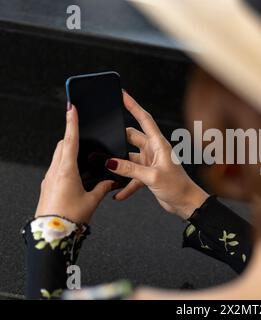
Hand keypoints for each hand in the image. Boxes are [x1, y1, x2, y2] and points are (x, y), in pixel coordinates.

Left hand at [35, 104, 114, 223]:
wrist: (51, 234)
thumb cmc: (69, 218)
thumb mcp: (91, 201)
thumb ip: (102, 188)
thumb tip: (110, 182)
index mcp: (66, 171)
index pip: (70, 140)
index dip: (72, 122)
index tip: (72, 108)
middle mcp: (54, 172)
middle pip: (62, 145)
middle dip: (71, 136)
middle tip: (81, 132)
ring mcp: (48, 179)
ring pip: (58, 156)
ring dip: (68, 151)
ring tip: (81, 156)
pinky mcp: (47, 186)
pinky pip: (56, 168)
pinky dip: (65, 164)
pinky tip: (75, 174)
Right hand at [106, 92, 208, 219]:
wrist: (186, 203)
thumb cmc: (178, 187)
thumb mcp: (152, 176)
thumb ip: (130, 169)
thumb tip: (110, 162)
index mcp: (159, 144)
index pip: (144, 119)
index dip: (133, 106)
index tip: (123, 95)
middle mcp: (154, 150)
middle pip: (132, 138)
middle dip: (118, 139)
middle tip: (104, 140)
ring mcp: (151, 162)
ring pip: (129, 158)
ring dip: (120, 166)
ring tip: (107, 170)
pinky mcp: (149, 174)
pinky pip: (132, 176)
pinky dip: (125, 184)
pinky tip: (118, 193)